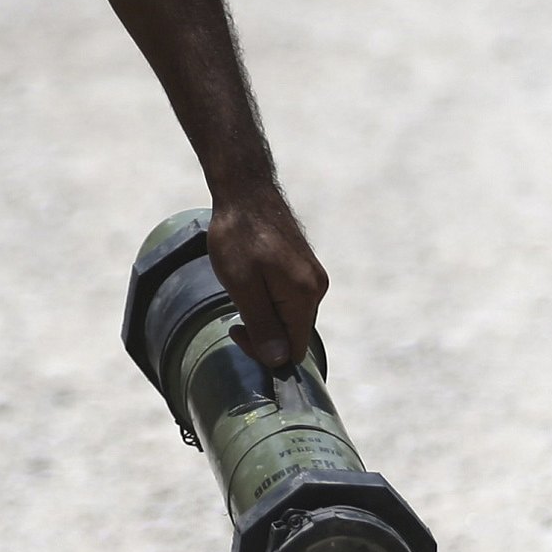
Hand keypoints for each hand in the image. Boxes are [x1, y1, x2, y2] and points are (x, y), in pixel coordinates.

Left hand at [208, 186, 327, 370]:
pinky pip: (289, 299)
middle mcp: (317, 288)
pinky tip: (251, 280)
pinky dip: (269, 299)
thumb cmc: (239, 236)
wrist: (245, 191)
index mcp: (305, 295)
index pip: (294, 351)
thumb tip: (279, 360)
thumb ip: (263, 324)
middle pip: (293, 335)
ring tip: (242, 287)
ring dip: (264, 313)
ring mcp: (313, 276)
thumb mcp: (242, 285)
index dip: (265, 352)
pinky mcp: (304, 267)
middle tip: (235, 310)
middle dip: (263, 331)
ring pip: (290, 317)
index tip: (237, 328)